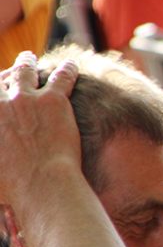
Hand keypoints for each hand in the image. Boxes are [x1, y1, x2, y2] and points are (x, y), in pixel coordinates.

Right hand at [0, 52, 80, 206]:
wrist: (40, 185)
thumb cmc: (10, 188)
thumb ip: (0, 151)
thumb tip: (2, 148)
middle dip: (4, 74)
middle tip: (10, 70)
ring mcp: (24, 99)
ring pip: (25, 71)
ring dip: (26, 62)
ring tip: (30, 58)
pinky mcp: (53, 100)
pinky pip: (61, 77)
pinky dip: (67, 69)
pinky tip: (71, 64)